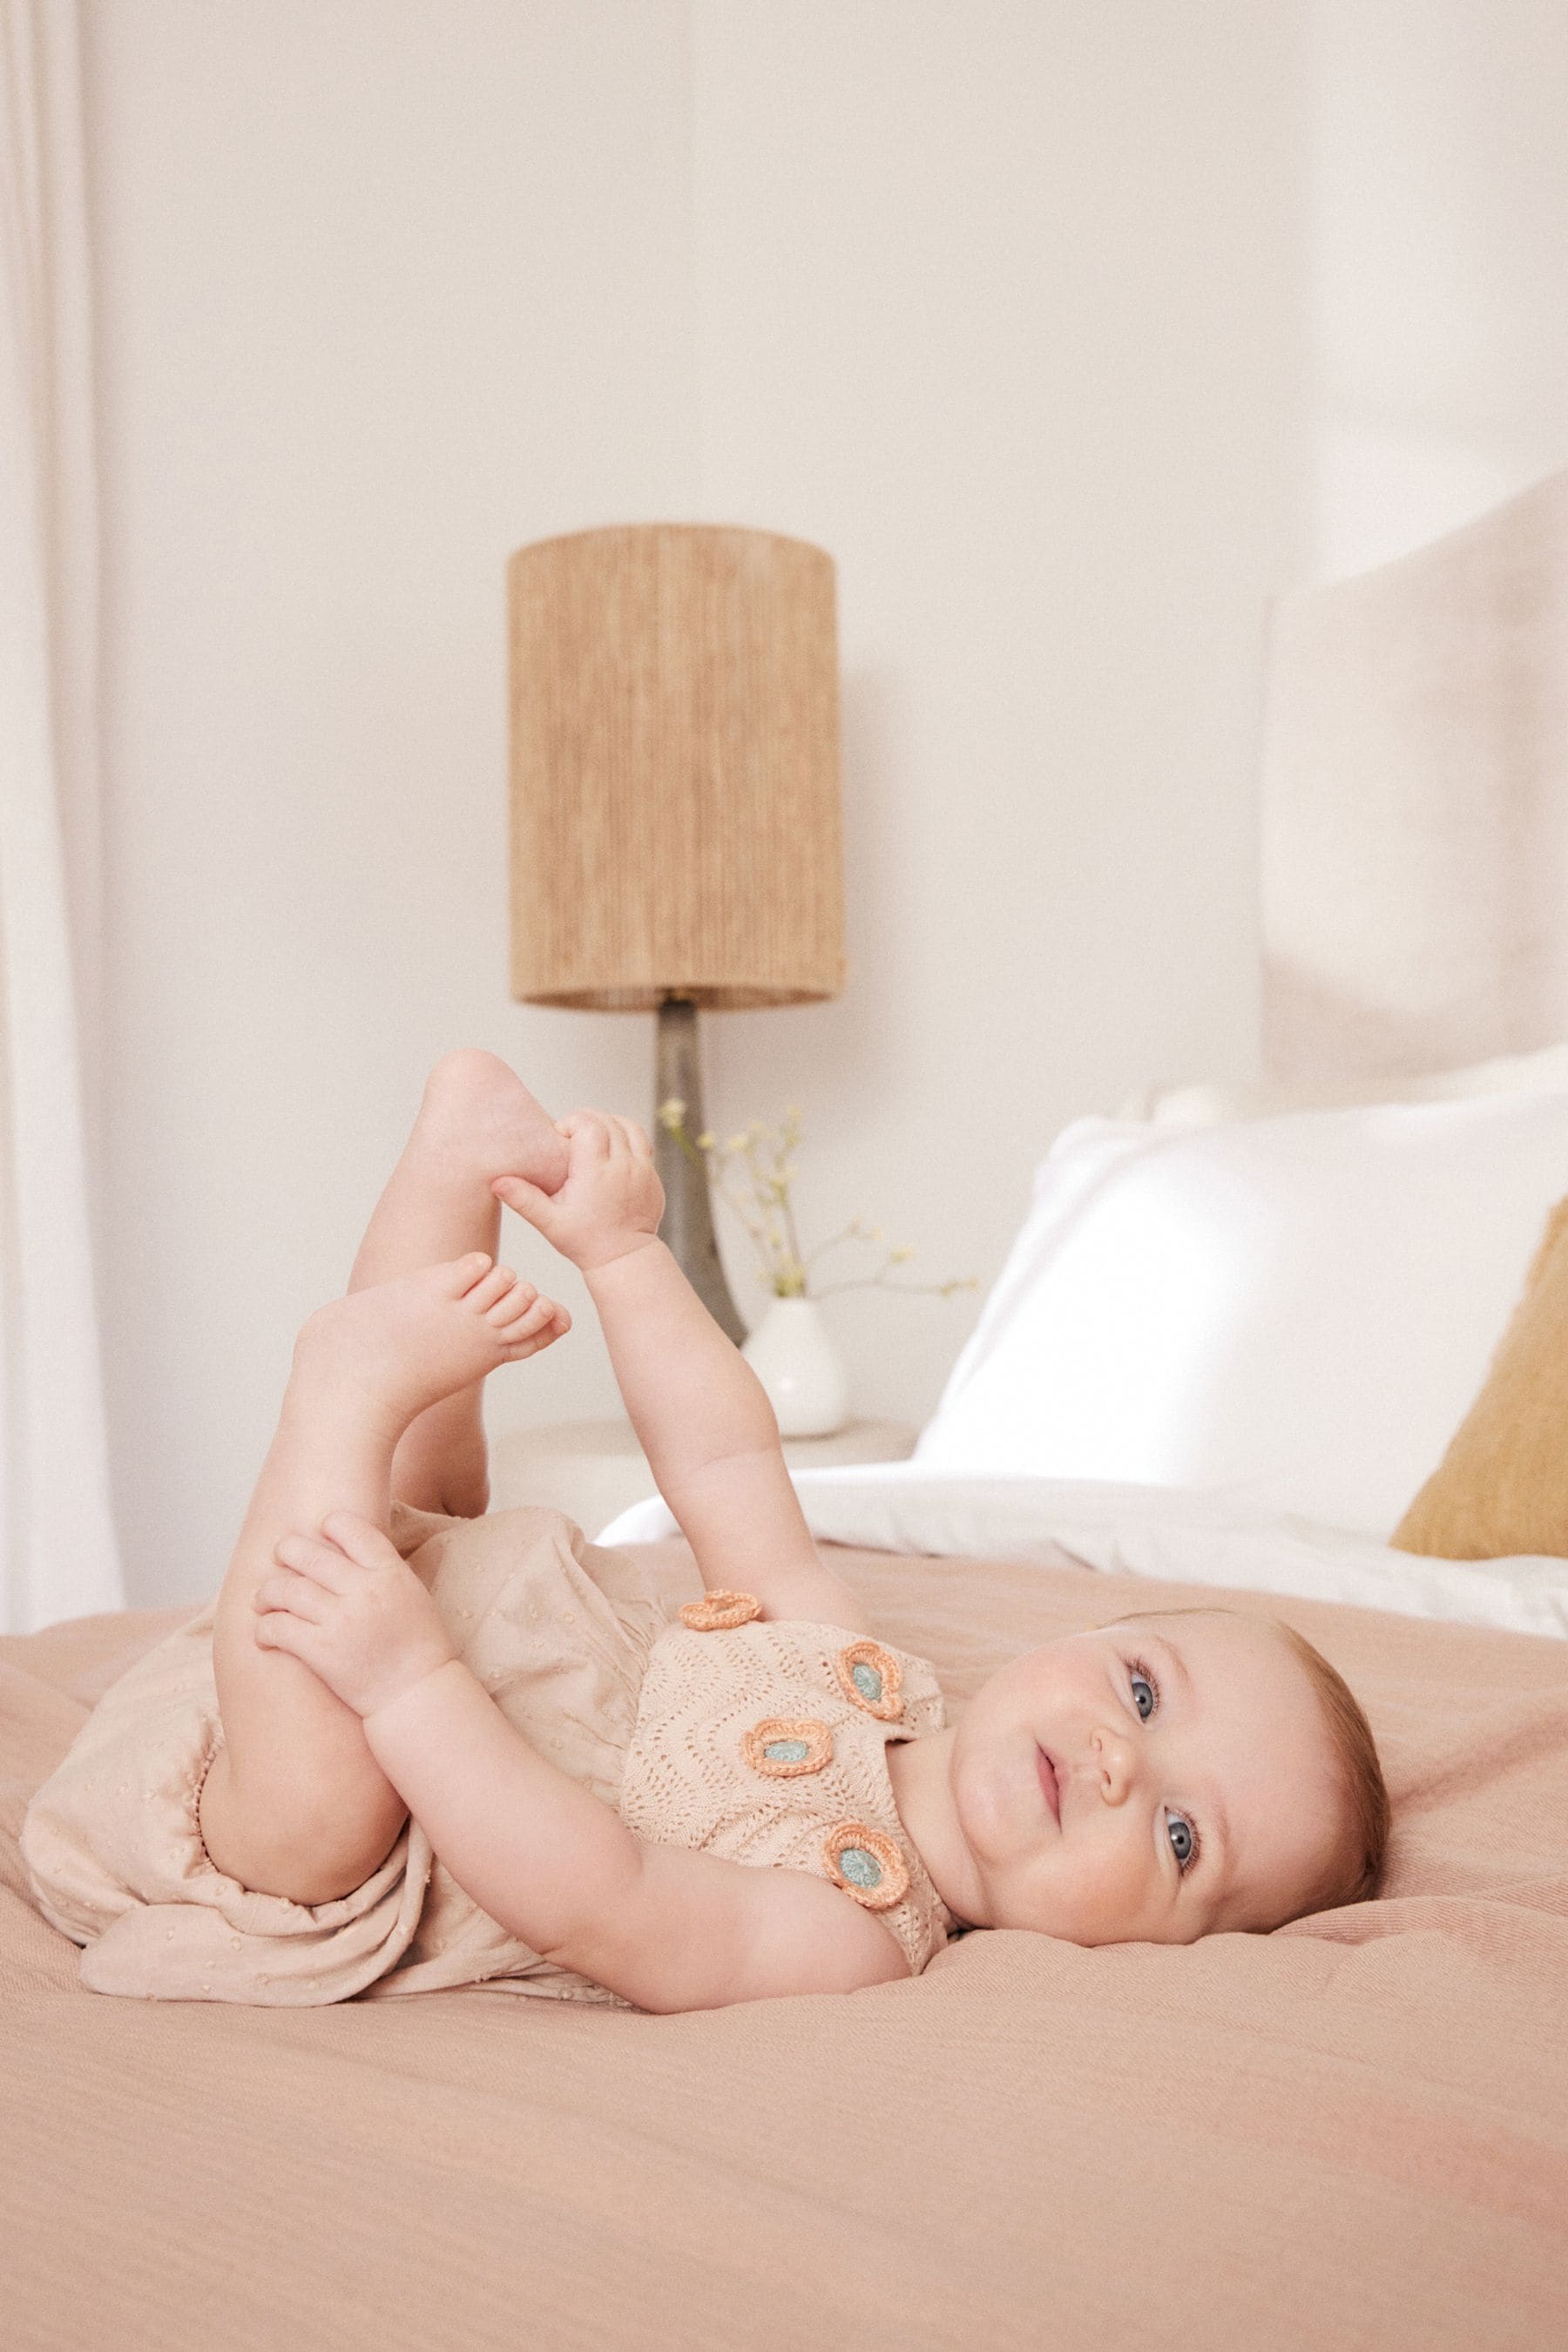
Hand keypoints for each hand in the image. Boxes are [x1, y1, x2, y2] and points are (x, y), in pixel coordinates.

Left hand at [251, 1511, 457, 1719]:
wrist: (417, 1694)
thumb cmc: (417, 1645)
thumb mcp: (411, 1593)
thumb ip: (381, 1569)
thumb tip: (347, 1548)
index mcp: (390, 1572)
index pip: (350, 1528)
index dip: (329, 1524)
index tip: (319, 1532)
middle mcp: (364, 1590)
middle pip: (308, 1553)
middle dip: (286, 1551)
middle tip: (279, 1557)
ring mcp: (341, 1621)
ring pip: (285, 1588)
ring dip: (267, 1592)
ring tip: (263, 1599)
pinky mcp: (322, 1652)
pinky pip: (278, 1627)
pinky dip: (264, 1627)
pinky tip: (264, 1632)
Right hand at [491, 1110, 663, 1271]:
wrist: (624, 1258)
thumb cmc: (584, 1241)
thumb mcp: (550, 1222)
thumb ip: (524, 1199)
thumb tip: (497, 1182)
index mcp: (596, 1172)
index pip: (588, 1124)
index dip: (572, 1122)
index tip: (561, 1139)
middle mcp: (622, 1165)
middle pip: (607, 1121)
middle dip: (587, 1120)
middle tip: (572, 1137)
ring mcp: (642, 1169)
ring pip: (628, 1126)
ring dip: (609, 1124)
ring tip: (591, 1137)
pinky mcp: (652, 1176)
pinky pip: (642, 1142)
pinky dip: (626, 1136)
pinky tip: (611, 1147)